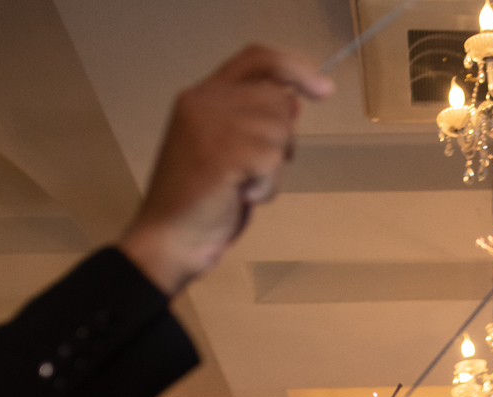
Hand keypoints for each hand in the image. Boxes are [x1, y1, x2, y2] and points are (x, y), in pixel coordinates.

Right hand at [118, 45, 333, 295]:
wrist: (168, 241)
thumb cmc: (201, 205)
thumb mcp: (233, 156)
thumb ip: (256, 123)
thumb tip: (295, 100)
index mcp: (202, 96)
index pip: (256, 59)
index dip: (293, 68)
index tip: (323, 88)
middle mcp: (204, 100)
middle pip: (275, 100)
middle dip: (280, 141)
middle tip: (254, 172)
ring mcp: (211, 123)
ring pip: (278, 131)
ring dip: (272, 171)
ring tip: (241, 187)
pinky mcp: (222, 150)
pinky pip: (272, 160)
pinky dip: (266, 187)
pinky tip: (241, 197)